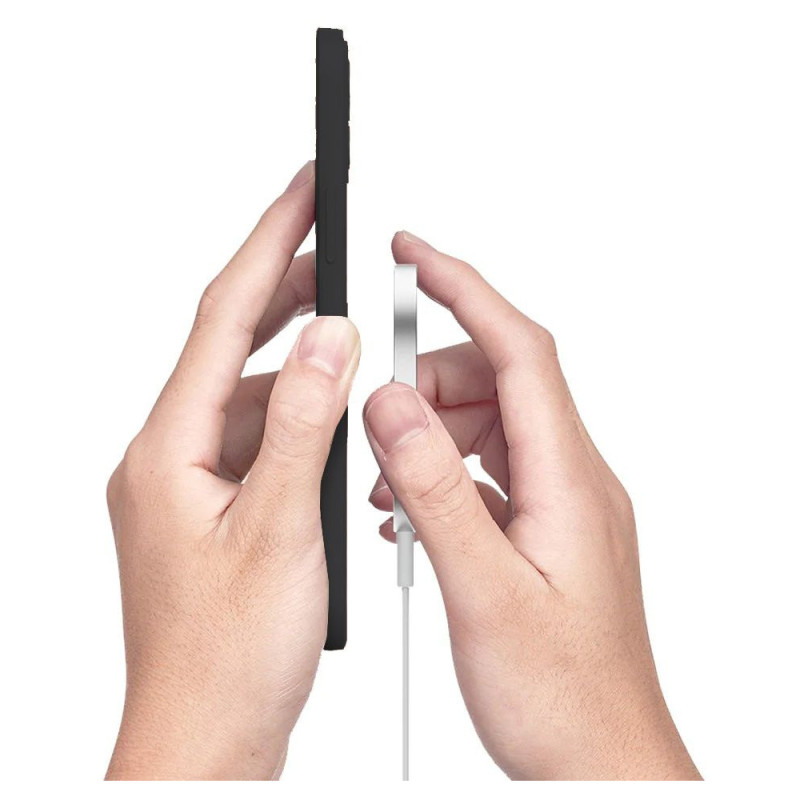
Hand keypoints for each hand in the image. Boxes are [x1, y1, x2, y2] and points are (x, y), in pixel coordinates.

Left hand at [105, 162, 359, 779]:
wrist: (205, 741)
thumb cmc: (227, 660)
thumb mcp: (278, 530)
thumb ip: (301, 425)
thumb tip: (328, 342)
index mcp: (169, 451)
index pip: (224, 317)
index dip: (269, 244)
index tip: (303, 190)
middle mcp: (170, 458)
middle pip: (230, 342)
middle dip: (284, 284)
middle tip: (332, 237)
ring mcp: (191, 484)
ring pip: (246, 390)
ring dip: (297, 352)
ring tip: (348, 320)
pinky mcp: (217, 509)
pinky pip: (255, 434)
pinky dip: (295, 410)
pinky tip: (332, 411)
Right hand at [364, 231, 699, 779]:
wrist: (601, 759)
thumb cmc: (562, 696)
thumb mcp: (483, 591)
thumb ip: (434, 490)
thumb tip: (393, 406)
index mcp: (568, 478)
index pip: (519, 349)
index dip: (465, 288)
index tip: (413, 253)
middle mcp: (572, 478)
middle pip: (499, 380)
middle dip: (429, 382)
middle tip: (376, 418)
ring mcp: (559, 502)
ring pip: (489, 425)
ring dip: (431, 434)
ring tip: (389, 484)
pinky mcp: (542, 527)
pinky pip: (489, 469)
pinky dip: (444, 472)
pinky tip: (412, 512)